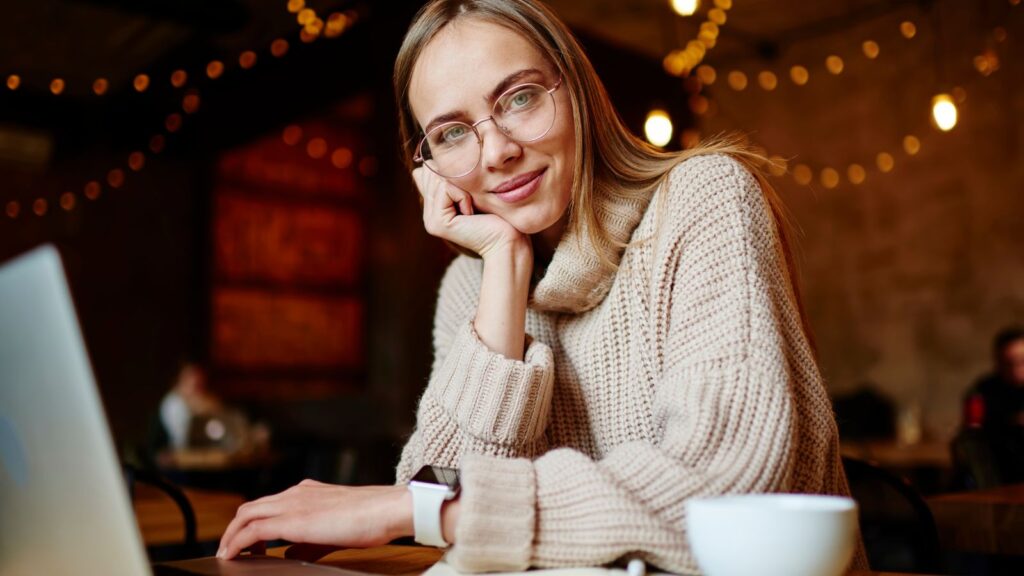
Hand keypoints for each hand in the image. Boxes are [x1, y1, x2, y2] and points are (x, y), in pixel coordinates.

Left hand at [216, 480, 410, 559]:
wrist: (385, 509)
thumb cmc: (370, 518)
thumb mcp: (333, 530)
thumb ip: (308, 542)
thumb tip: (289, 553)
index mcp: (305, 492)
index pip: (267, 505)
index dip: (250, 523)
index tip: (246, 543)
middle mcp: (295, 494)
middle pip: (250, 508)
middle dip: (233, 530)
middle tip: (230, 551)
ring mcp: (293, 503)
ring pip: (246, 515)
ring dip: (231, 535)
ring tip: (227, 555)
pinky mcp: (293, 520)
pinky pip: (253, 530)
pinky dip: (238, 542)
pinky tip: (233, 556)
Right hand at [413, 167, 525, 258]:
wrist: (507, 241)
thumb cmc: (498, 216)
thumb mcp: (473, 192)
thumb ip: (452, 180)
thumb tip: (431, 160)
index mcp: (435, 209)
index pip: (429, 172)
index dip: (452, 174)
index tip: (470, 197)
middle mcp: (429, 216)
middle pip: (431, 172)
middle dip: (456, 179)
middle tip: (472, 203)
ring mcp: (432, 221)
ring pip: (438, 178)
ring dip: (462, 188)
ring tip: (472, 209)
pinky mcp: (438, 223)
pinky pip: (445, 188)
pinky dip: (464, 196)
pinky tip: (471, 214)